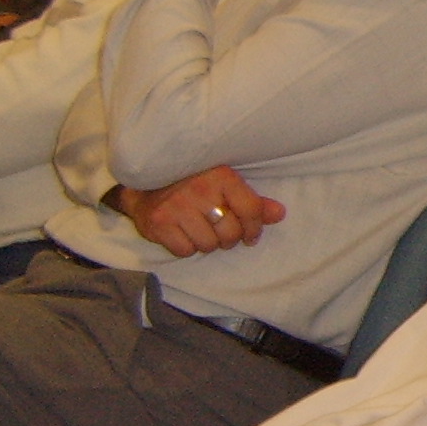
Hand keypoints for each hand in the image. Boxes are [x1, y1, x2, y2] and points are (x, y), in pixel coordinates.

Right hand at [114, 165, 284, 256]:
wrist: (146, 180)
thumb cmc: (193, 182)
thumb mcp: (224, 184)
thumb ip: (251, 201)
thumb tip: (280, 214)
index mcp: (221, 176)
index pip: (251, 210)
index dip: (255, 228)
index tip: (251, 235)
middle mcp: (200, 189)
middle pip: (230, 233)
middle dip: (229, 238)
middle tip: (220, 231)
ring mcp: (177, 206)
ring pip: (208, 245)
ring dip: (207, 243)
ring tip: (200, 229)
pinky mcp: (159, 222)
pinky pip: (185, 250)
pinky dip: (187, 247)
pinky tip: (183, 233)